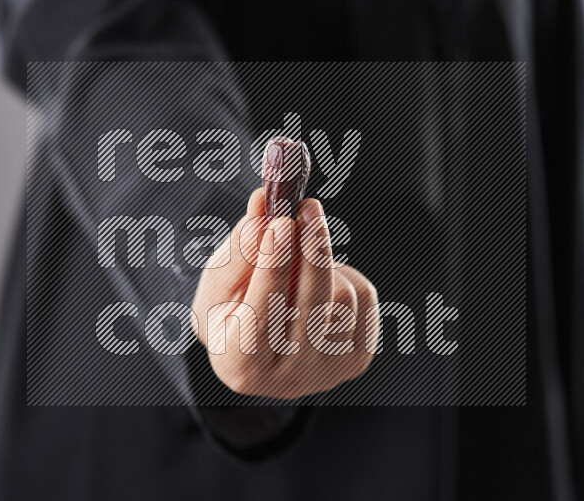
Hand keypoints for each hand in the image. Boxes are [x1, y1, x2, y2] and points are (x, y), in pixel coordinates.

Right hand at [191, 189, 378, 398]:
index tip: (279, 225)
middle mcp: (286, 379)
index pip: (259, 317)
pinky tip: (321, 280)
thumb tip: (264, 205)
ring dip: (322, 263)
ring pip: (341, 297)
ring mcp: (327, 373)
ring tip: (299, 262)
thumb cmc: (230, 311)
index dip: (271, 269)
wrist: (259, 347)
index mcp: (238, 366)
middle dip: (310, 250)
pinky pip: (364, 297)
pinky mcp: (357, 360)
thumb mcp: (218, 282)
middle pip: (311, 305)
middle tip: (306, 207)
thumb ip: (240, 248)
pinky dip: (343, 275)